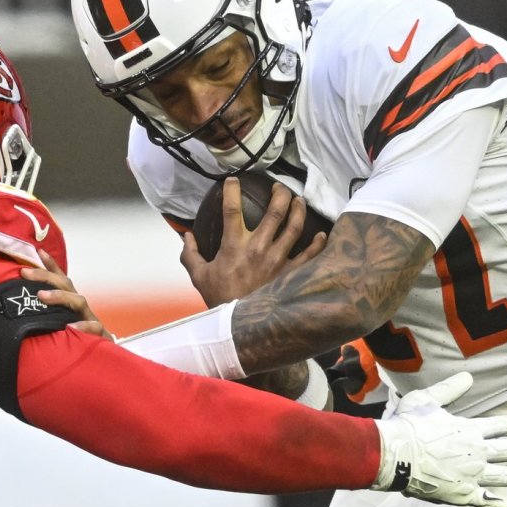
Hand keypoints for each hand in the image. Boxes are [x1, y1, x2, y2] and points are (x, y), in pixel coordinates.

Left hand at [20, 251, 112, 339]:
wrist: (101, 365)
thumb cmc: (75, 346)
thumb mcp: (56, 331)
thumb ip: (43, 322)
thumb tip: (19, 316)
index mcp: (69, 305)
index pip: (61, 281)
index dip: (50, 266)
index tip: (38, 252)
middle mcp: (80, 309)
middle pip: (66, 285)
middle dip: (45, 276)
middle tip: (25, 273)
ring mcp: (90, 320)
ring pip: (79, 301)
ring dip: (60, 296)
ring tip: (41, 296)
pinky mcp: (100, 336)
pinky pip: (94, 328)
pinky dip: (83, 327)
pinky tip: (70, 328)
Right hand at [180, 177, 326, 305]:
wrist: (239, 326)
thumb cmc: (219, 299)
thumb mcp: (198, 276)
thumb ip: (190, 254)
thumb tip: (185, 236)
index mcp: (234, 245)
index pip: (232, 210)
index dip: (232, 190)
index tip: (233, 180)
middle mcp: (258, 248)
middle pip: (274, 212)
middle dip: (279, 194)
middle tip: (279, 187)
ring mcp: (277, 260)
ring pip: (294, 227)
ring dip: (299, 210)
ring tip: (299, 201)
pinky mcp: (290, 274)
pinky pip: (309, 255)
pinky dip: (318, 243)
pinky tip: (321, 234)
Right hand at [373, 372, 506, 506]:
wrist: (394, 454)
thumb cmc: (408, 425)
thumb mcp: (426, 400)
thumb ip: (449, 389)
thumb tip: (468, 377)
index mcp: (469, 429)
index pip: (501, 426)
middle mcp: (476, 452)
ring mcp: (472, 475)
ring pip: (504, 476)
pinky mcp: (462, 493)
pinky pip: (486, 500)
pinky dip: (500, 504)